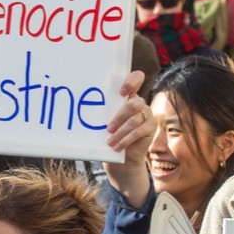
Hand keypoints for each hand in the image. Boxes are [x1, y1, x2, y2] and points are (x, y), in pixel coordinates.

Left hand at [102, 71, 153, 207]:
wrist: (122, 156)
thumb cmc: (109, 135)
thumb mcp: (105, 121)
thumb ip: (103, 111)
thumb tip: (83, 106)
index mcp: (128, 95)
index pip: (136, 78)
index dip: (132, 81)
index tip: (121, 92)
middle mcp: (139, 102)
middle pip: (133, 103)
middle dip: (119, 117)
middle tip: (108, 128)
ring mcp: (147, 113)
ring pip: (134, 119)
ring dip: (120, 132)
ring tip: (110, 141)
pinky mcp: (151, 126)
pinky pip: (138, 131)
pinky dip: (125, 139)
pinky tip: (117, 146)